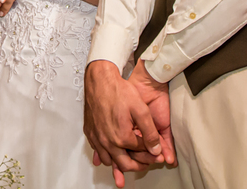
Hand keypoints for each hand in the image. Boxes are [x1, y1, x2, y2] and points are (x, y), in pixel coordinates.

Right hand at [84, 60, 173, 187]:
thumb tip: (156, 149)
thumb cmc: (119, 91)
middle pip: (124, 164)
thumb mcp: (141, 110)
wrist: (99, 80)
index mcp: (122, 137)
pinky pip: (98, 152)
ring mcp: (97, 138)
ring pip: (109, 161)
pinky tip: (112, 151)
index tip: (156, 150)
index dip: (151, 152)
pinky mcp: (90, 133)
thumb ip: (150, 132)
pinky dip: (106, 155)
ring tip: (131, 158)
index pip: (140, 152)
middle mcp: (107, 141)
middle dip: (138, 166)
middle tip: (146, 162)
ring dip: (120, 163)